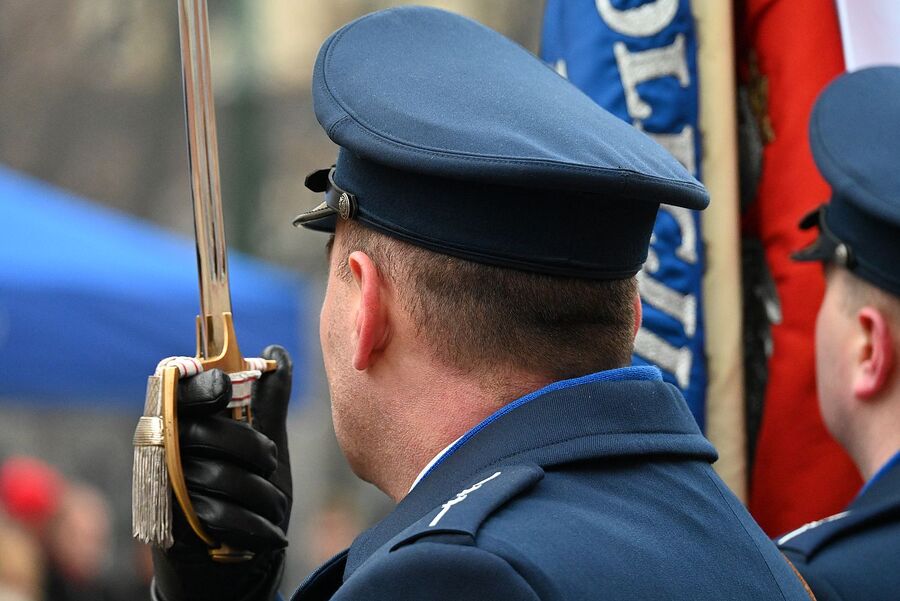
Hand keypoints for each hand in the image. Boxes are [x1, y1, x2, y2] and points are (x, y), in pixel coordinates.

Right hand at [152, 346, 292, 600]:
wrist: (226, 565)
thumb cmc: (242, 494)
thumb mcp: (262, 444)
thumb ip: (268, 400)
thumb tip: (277, 352)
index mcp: (178, 421)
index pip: (175, 390)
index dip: (198, 386)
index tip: (223, 389)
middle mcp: (162, 452)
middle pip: (203, 432)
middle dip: (252, 448)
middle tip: (271, 462)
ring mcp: (165, 489)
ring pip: (216, 476)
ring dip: (261, 493)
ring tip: (274, 503)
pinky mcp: (174, 528)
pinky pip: (219, 515)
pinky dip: (256, 525)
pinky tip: (272, 534)